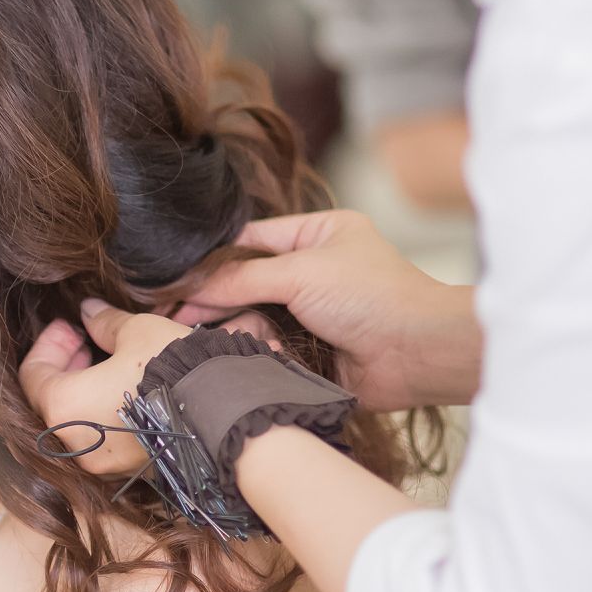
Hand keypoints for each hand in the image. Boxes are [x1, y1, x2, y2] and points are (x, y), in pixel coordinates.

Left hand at [18, 299, 195, 474]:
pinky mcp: (126, 471)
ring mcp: (100, 464)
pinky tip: (126, 391)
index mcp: (63, 406)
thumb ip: (104, 323)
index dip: (49, 344)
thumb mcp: (138, 333)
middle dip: (66, 366)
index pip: (33, 374)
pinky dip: (103, 414)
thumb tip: (88, 311)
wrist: (226, 415)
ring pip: (76, 422)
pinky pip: (102, 440)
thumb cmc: (176, 370)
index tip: (69, 326)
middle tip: (87, 340)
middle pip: (51, 400)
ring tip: (110, 363)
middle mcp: (73, 443)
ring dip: (84, 390)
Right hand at [174, 209, 479, 411]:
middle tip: (177, 314)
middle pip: (245, 283)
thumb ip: (241, 278)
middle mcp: (312, 272)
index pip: (251, 240)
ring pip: (251, 318)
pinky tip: (236, 355)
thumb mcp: (301, 273)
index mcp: (317, 236)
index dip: (213, 260)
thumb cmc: (372, 296)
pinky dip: (252, 353)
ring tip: (205, 337)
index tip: (176, 279)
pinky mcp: (307, 351)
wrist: (416, 354)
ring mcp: (309, 314)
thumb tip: (191, 289)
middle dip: (216, 299)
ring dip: (234, 328)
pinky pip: (266, 348)